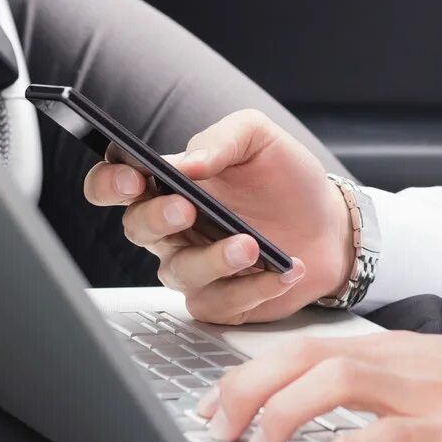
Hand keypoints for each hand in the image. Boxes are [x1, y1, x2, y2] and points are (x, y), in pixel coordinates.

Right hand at [82, 110, 352, 324]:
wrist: (330, 223)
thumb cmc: (286, 178)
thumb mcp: (259, 139)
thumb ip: (222, 140)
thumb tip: (188, 163)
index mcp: (169, 183)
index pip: (115, 181)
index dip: (111, 182)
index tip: (134, 179)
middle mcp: (172, 228)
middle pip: (137, 228)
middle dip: (157, 218)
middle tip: (187, 208)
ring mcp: (194, 266)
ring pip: (178, 272)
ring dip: (214, 259)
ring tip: (251, 245)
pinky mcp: (220, 301)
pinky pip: (219, 303)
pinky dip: (253, 288)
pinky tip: (282, 270)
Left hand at [197, 331, 441, 441]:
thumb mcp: (439, 375)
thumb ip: (388, 381)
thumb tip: (335, 397)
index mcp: (396, 348)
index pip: (306, 346)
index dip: (253, 371)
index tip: (219, 400)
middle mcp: (403, 359)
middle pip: (305, 356)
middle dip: (250, 387)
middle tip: (218, 424)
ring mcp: (426, 391)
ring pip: (335, 381)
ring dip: (285, 412)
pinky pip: (387, 435)